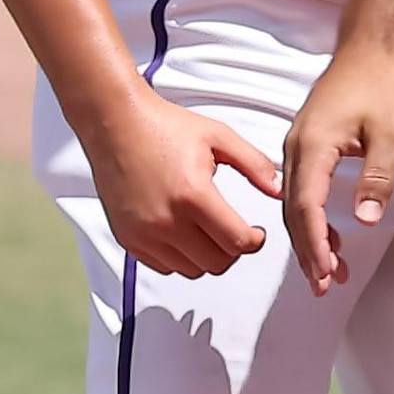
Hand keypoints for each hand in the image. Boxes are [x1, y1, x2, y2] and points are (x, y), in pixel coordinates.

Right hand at [80, 80, 279, 283]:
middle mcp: (166, 220)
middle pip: (217, 263)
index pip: (237, 243)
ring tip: (209, 232)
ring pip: (191, 270)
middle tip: (235, 232)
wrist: (116, 123)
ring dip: (207, 257)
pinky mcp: (129, 239)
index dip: (255, 242)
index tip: (256, 233)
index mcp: (193, 195)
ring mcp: (144, 234)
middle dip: (233, 250)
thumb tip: (278, 190)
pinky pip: (164, 267)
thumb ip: (255, 164)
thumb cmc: (163, 126)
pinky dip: (179, 258)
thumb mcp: (218, 136)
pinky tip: (184, 233)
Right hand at [282, 37, 393, 293]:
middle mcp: (296, 148)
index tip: (326, 273)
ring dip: (310, 238)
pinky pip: (301, 189)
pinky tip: (330, 236)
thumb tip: (365, 220)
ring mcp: (298, 145)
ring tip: (330, 272)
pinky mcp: (306, 144)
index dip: (316, 243)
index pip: (307, 205)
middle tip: (323, 287)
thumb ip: (377, 177)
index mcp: (313, 145)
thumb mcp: (391, 133)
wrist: (371, 45)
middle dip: (308, 252)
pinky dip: (312, 217)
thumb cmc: (383, 84)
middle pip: (294, 211)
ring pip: (295, 203)